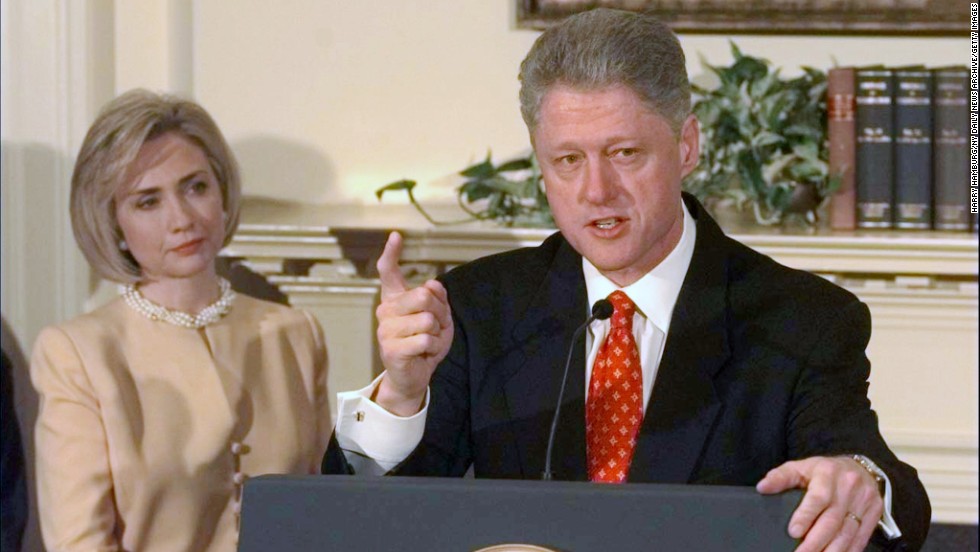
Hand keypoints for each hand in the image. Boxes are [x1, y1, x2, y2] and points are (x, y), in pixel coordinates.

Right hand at [374, 232, 453, 415]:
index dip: (391, 253)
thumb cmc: (424, 344)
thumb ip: (437, 299)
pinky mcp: (391, 348)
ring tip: (428, 343)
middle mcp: (385, 311)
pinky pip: (426, 339)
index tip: (396, 235)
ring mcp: (386, 330)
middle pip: (423, 295)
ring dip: (437, 333)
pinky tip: (425, 354)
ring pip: (427, 319)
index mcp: (395, 300)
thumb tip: (433, 283)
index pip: (388, 272)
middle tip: (435, 328)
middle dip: (440, 312)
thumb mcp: (438, 318)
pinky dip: (434, 348)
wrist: (414, 377)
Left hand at [757, 456, 882, 551]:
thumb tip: (762, 487)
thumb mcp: (801, 467)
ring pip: (848, 533)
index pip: (818, 498)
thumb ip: (781, 477)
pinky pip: (861, 538)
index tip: (793, 532)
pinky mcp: (875, 515)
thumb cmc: (824, 471)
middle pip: (833, 520)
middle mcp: (849, 488)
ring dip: (831, 551)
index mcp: (828, 474)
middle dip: (815, 541)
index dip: (806, 516)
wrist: (861, 469)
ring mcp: (865, 502)